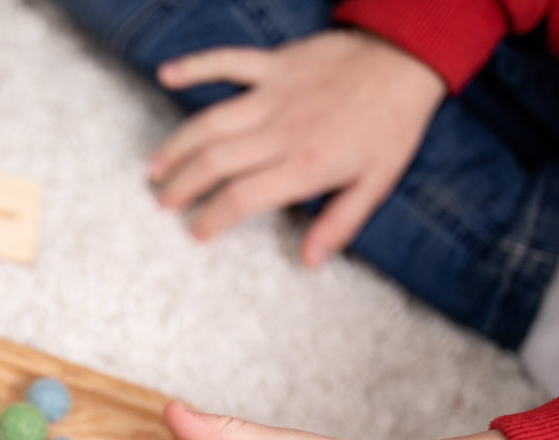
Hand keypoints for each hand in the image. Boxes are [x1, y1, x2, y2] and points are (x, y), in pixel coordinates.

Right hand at [147, 29, 446, 265]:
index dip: (212, 218)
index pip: (242, 198)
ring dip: (176, 145)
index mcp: (304, 165)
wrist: (405, 59)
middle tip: (164, 203)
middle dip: (182, 186)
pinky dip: (194, 66)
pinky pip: (226, 63)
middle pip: (215, 163)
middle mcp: (281, 131)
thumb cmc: (392, 123)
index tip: (197, 232)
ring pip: (210, 122)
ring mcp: (273, 95)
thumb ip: (339, 223)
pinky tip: (166, 75)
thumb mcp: (376, 183)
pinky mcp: (273, 65)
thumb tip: (310, 261)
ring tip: (153, 167)